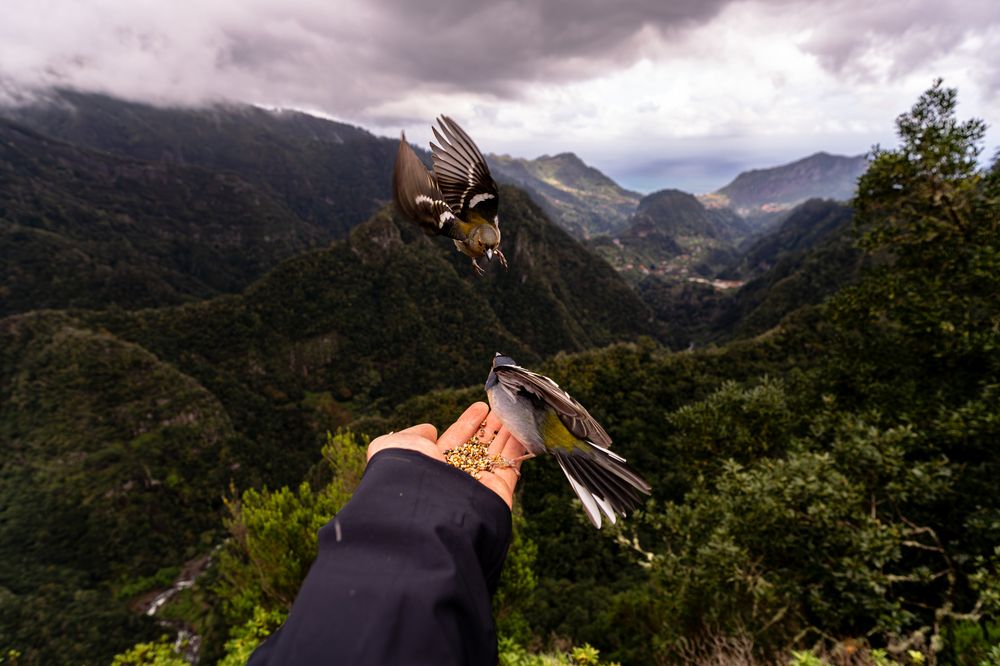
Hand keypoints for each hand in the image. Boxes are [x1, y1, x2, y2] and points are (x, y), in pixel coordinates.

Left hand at [367, 402, 524, 508]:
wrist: (424, 510)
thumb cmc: (407, 474)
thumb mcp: (395, 445)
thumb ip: (413, 434)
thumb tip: (430, 430)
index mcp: (431, 466)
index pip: (455, 440)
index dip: (468, 423)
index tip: (481, 407)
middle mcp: (455, 477)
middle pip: (478, 447)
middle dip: (490, 427)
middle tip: (502, 408)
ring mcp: (477, 486)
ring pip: (496, 455)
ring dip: (506, 433)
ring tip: (515, 413)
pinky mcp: (497, 494)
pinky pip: (510, 466)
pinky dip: (516, 448)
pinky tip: (521, 430)